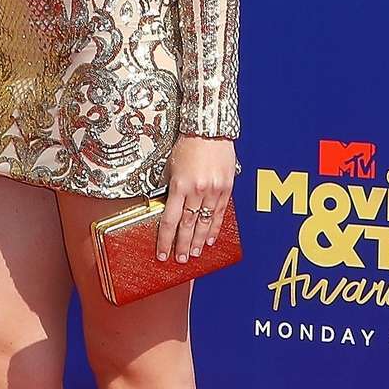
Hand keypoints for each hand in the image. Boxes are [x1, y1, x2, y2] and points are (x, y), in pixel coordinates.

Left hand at [156, 135, 237, 263]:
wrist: (210, 129)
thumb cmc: (187, 145)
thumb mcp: (171, 166)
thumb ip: (169, 188)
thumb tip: (166, 207)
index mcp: (180, 185)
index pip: (170, 220)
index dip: (165, 239)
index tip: (162, 253)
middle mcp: (197, 190)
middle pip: (188, 225)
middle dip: (183, 245)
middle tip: (180, 260)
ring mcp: (213, 190)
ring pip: (205, 222)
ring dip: (199, 240)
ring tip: (195, 254)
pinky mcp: (226, 188)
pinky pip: (220, 212)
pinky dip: (214, 227)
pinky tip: (210, 239)